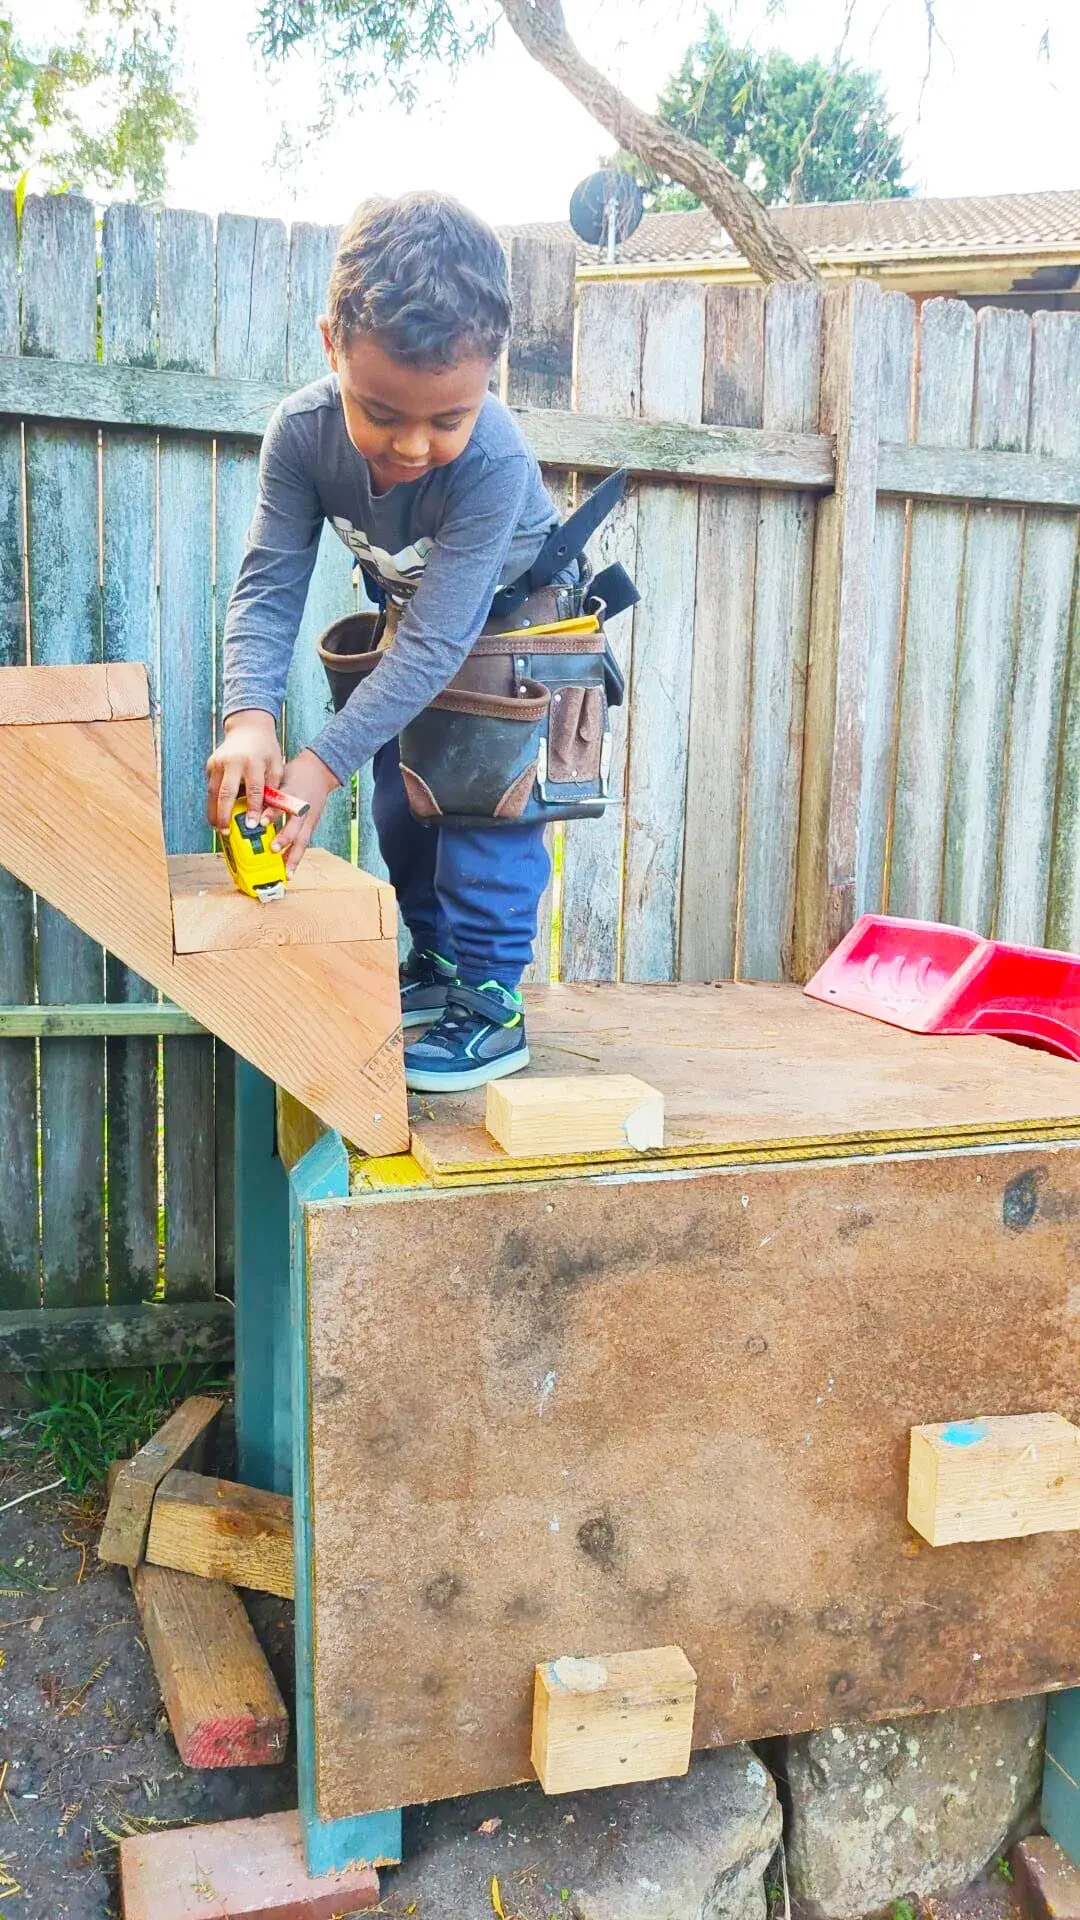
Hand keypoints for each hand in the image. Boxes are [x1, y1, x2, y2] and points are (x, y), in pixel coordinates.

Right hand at [206, 711, 283, 833]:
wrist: (248, 728)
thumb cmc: (265, 750)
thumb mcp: (276, 765)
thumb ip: (273, 787)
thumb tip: (267, 812)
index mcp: (253, 761)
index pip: (253, 789)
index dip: (253, 808)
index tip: (253, 825)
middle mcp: (232, 762)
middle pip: (226, 792)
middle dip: (225, 814)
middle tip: (226, 832)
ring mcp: (218, 763)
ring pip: (213, 792)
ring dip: (214, 812)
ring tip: (218, 828)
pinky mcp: (210, 765)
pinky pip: (210, 787)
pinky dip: (212, 802)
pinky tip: (217, 815)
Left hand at [270, 750, 339, 876]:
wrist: (320, 772)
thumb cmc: (294, 775)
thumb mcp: (277, 777)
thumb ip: (263, 792)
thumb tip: (242, 805)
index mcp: (291, 793)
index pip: (281, 803)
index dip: (271, 813)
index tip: (261, 822)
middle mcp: (301, 807)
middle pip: (295, 826)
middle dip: (285, 838)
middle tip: (273, 849)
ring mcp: (309, 818)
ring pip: (302, 840)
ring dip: (293, 857)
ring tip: (286, 872)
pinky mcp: (312, 825)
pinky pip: (304, 844)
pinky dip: (296, 857)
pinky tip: (289, 871)